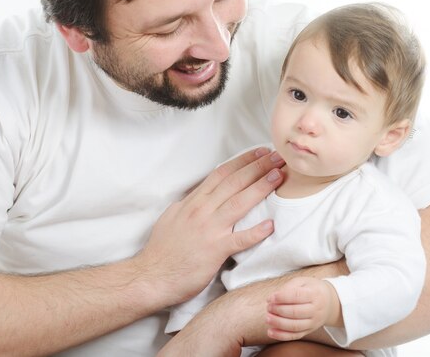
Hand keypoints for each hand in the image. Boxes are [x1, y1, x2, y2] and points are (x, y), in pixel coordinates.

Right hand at [137, 147, 284, 304]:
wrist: (151, 276)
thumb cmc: (161, 250)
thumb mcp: (172, 217)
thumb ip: (189, 205)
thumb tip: (199, 196)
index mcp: (193, 202)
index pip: (221, 174)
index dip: (242, 161)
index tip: (259, 152)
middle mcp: (201, 210)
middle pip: (234, 182)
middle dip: (257, 167)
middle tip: (277, 156)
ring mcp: (208, 229)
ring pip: (239, 203)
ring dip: (260, 187)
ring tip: (279, 176)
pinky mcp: (214, 251)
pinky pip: (239, 239)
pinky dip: (255, 232)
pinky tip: (271, 225)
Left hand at [266, 277, 339, 340]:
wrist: (329, 302)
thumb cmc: (312, 289)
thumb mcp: (303, 281)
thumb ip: (289, 287)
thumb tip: (273, 297)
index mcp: (314, 294)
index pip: (297, 296)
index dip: (282, 297)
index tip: (270, 298)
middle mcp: (315, 309)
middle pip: (295, 312)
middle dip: (278, 310)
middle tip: (268, 307)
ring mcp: (313, 322)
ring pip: (295, 326)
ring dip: (278, 323)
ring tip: (267, 318)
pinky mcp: (309, 331)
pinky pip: (295, 335)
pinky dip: (281, 335)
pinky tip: (270, 332)